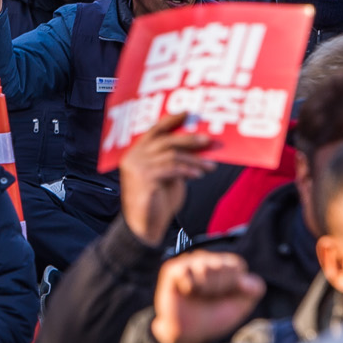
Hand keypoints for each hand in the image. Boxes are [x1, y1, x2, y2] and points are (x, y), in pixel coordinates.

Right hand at [118, 112, 216, 246]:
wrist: (145, 229)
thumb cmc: (157, 204)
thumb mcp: (169, 177)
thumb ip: (177, 161)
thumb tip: (199, 147)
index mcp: (136, 153)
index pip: (154, 130)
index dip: (171, 120)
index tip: (189, 113)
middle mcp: (133, 157)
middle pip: (165, 140)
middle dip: (190, 139)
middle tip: (209, 140)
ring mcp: (136, 168)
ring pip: (172, 154)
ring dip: (195, 160)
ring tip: (209, 166)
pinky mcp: (144, 179)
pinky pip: (171, 168)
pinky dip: (188, 170)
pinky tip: (198, 175)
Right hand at [152, 250, 265, 342]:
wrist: (189, 333)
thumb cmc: (213, 317)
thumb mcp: (240, 306)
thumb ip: (253, 290)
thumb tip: (246, 280)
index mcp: (224, 265)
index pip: (236, 264)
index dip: (234, 283)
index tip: (225, 296)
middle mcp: (206, 260)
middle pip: (221, 265)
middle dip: (219, 287)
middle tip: (209, 297)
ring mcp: (189, 263)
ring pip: (205, 267)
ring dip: (205, 287)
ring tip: (199, 295)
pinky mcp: (173, 270)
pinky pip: (186, 271)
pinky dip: (189, 286)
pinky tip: (187, 292)